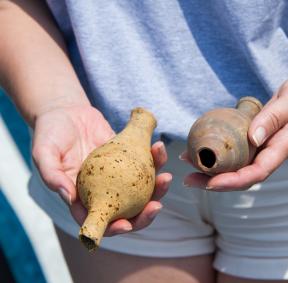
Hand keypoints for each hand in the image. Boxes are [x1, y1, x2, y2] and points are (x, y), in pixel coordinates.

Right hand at [32, 105, 171, 234]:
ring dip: (158, 188)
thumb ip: (51, 175)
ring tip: (166, 176)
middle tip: (157, 206)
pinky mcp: (129, 159)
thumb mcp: (43, 152)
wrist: (67, 111)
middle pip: (127, 212)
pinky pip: (146, 163)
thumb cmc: (50, 133)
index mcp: (82, 198)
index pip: (99, 220)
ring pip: (143, 190)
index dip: (114, 228)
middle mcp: (103, 191)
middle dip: (145, 214)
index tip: (127, 225)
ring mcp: (119, 176)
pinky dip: (155, 159)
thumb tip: (68, 197)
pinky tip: (158, 147)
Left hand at [183, 63, 287, 190]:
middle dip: (216, 180)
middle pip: (245, 174)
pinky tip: (207, 143)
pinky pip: (243, 146)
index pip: (258, 172)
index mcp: (286, 144)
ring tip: (188, 160)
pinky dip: (224, 148)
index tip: (209, 182)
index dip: (233, 181)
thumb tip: (251, 139)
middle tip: (188, 178)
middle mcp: (277, 148)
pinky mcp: (266, 132)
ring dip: (216, 165)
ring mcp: (271, 141)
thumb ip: (273, 118)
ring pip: (242, 162)